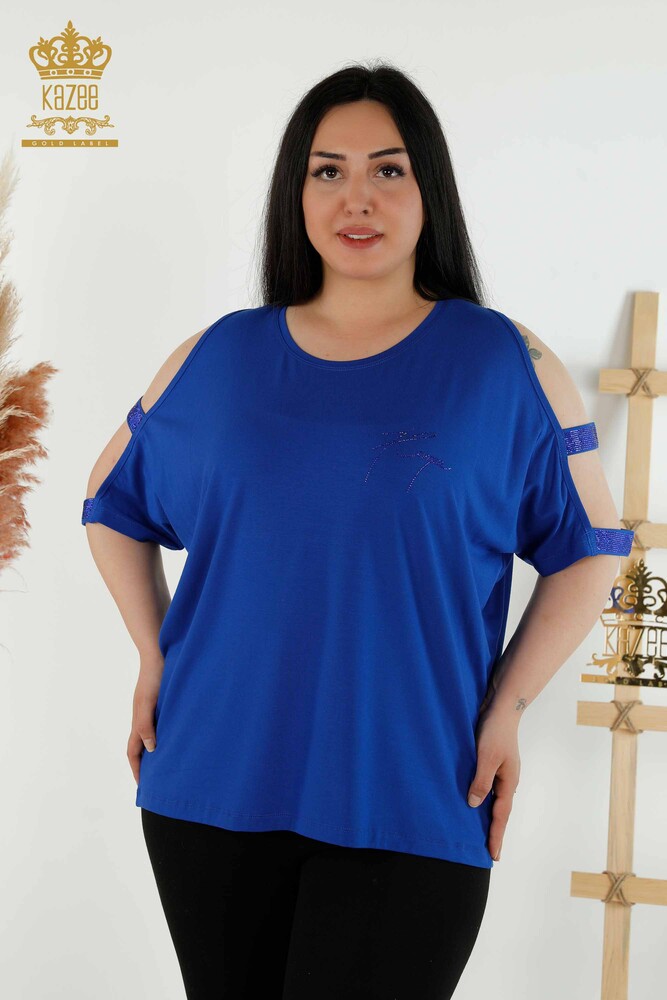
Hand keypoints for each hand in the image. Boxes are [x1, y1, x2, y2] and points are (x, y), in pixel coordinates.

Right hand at [127, 657, 163, 785]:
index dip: (136, 769)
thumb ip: (146, 725)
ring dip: (156, 752)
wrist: (160, 653)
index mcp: (138, 721)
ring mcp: (153, 710)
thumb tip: (150, 750)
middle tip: (156, 782)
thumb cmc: (154, 677)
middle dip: (145, 765)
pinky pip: (163, 724)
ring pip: (152, 736)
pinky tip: (179, 738)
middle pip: (141, 747)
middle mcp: (144, 718)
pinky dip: (167, 736)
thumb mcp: (148, 702)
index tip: (142, 786)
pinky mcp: (163, 703)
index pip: (133, 752)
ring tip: (169, 765)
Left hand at [467, 699, 520, 861]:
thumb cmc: (495, 730)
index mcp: (509, 782)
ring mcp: (501, 771)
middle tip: (490, 852)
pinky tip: (474, 800)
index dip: (496, 835)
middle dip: (495, 831)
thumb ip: (481, 781)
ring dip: (488, 815)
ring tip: (480, 833)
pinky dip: (482, 797)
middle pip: (500, 810)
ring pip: (493, 799)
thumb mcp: (486, 757)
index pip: (501, 815)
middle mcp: (506, 779)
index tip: (494, 856)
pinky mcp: (492, 761)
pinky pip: (487, 785)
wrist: (502, 706)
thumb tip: (474, 805)